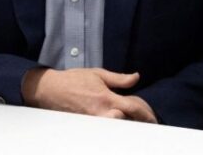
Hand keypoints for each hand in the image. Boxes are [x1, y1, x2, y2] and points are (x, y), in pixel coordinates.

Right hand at [21, 67, 156, 122]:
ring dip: (125, 126)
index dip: (146, 113)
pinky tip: (117, 124)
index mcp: (106, 98)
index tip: (153, 118)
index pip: (132, 108)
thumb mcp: (98, 74)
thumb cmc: (73, 80)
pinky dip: (113, 127)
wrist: (49, 90)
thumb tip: (136, 78)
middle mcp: (100, 113)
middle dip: (137, 123)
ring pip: (115, 128)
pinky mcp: (85, 126)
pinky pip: (103, 129)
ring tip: (133, 124)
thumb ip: (119, 79)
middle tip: (146, 122)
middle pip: (126, 122)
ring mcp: (92, 122)